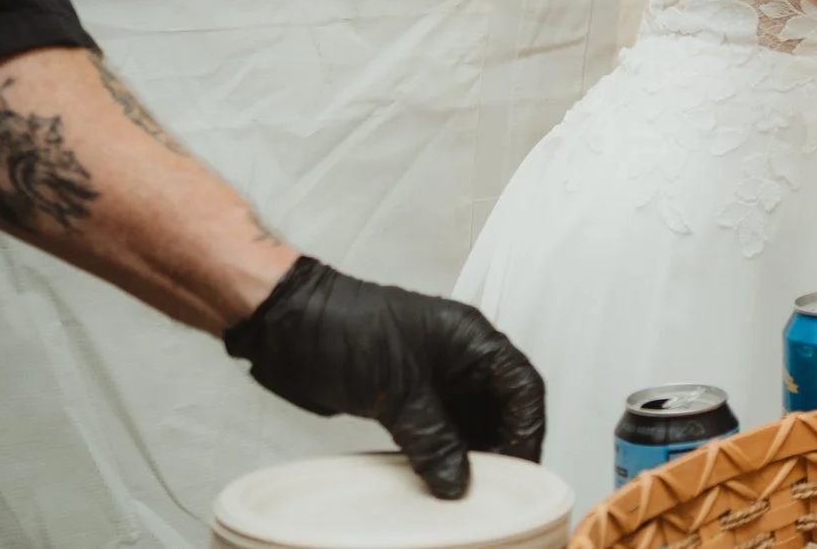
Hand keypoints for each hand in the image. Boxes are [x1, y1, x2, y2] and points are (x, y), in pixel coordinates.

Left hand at [223, 257, 546, 497]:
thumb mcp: (397, 388)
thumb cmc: (344, 328)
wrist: (288, 326)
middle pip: (500, 408)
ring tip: (470, 491)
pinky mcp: (405, 398)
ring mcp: (432, 378)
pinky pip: (438, 432)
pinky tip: (440, 479)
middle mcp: (459, 358)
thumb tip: (458, 483)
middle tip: (497, 488)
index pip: (521, 385)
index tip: (523, 467)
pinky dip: (442, 455)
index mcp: (471, 338)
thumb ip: (434, 438)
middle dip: (503, 446)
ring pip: (470, 423)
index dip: (528, 427)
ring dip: (472, 455)